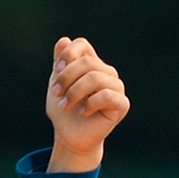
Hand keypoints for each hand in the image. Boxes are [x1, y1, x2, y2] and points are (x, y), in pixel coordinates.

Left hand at [45, 37, 127, 172]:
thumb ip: (60, 64)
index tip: (56, 71)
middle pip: (87, 62)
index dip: (68, 55)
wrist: (70, 137)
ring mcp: (116, 87)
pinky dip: (90, 103)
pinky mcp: (122, 104)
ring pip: (95, 78)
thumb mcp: (57, 85)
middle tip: (56, 94)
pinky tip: (83, 112)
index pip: (82, 45)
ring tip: (65, 105)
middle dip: (67, 78)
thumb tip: (63, 40)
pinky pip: (107, 95)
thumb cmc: (64, 111)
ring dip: (75, 92)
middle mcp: (106, 72)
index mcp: (91, 63)